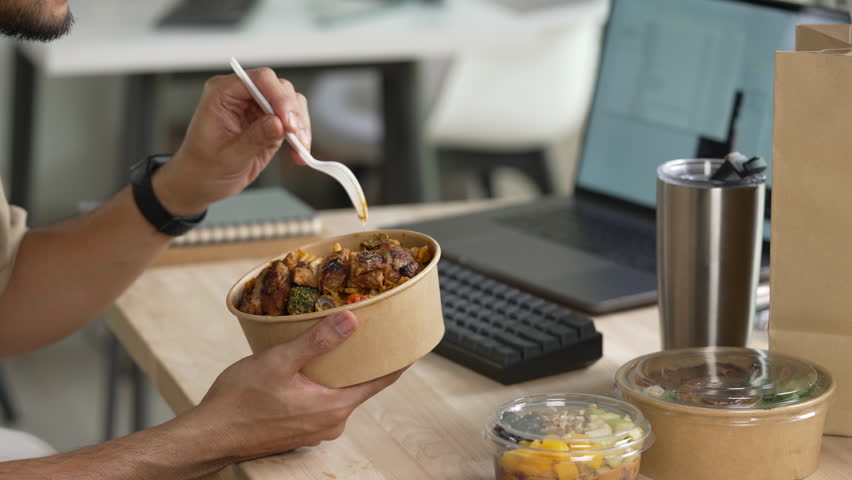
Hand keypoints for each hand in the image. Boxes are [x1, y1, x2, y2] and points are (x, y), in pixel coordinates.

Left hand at [153, 68, 312, 215]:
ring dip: (301, 125)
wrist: (202, 181)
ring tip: (300, 148)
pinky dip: (301, 136)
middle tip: (296, 137)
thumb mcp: (228, 156)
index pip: (259, 79)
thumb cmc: (204, 166)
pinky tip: (299, 153)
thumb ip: (254, 138)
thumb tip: (278, 124)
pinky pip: (293, 121)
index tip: (287, 122)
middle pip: (280, 88)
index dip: (278, 96)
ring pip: (292, 102)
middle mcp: (242, 95)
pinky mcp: (270, 122)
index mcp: (223, 93)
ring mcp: (258, 108)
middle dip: (292, 112)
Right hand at [186, 311, 403, 460]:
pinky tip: (310, 366)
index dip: (398, 359)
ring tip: (337, 342)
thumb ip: (317, 341)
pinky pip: (322, 402)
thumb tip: (352, 321)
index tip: (409, 340)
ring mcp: (316, 430)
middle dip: (365, 359)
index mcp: (334, 407)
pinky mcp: (300, 430)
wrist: (209, 435)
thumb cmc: (239, 401)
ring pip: (340, 393)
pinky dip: (323, 383)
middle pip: (361, 385)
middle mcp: (331, 423)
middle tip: (368, 330)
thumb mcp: (279, 361)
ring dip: (340, 371)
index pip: (382, 380)